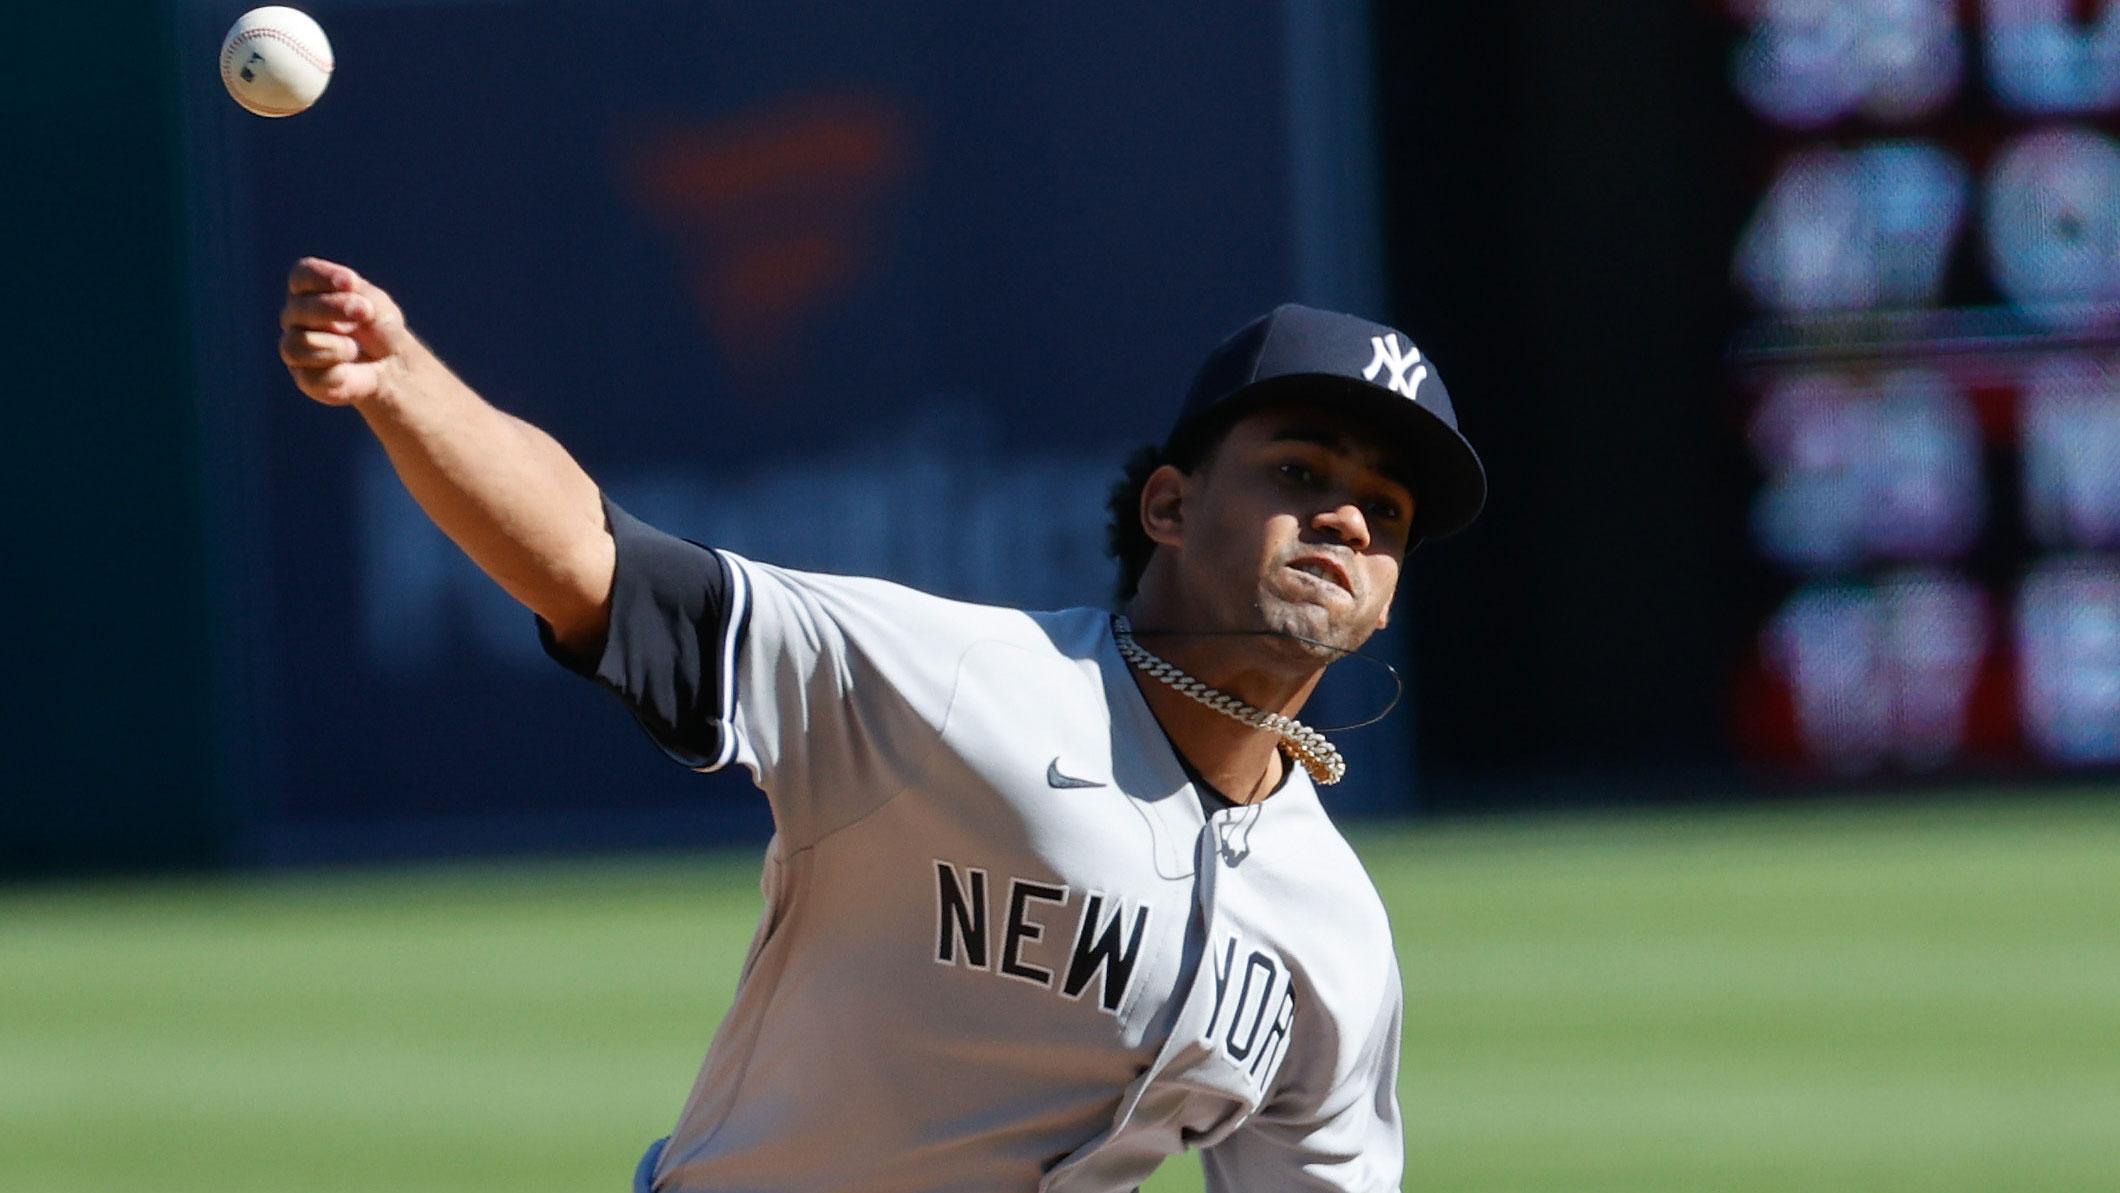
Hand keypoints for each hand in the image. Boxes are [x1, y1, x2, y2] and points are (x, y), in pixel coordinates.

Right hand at [277, 257, 412, 406]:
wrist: (393, 364)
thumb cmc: (379, 325)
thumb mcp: (377, 304)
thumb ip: (362, 297)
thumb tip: (351, 302)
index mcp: (310, 291)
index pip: (301, 276)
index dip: (322, 277)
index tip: (351, 282)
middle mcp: (296, 317)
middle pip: (298, 309)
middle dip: (333, 309)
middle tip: (365, 312)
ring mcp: (296, 347)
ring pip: (296, 344)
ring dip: (335, 345)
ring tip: (355, 348)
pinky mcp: (306, 378)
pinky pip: (311, 376)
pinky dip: (337, 372)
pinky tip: (348, 370)